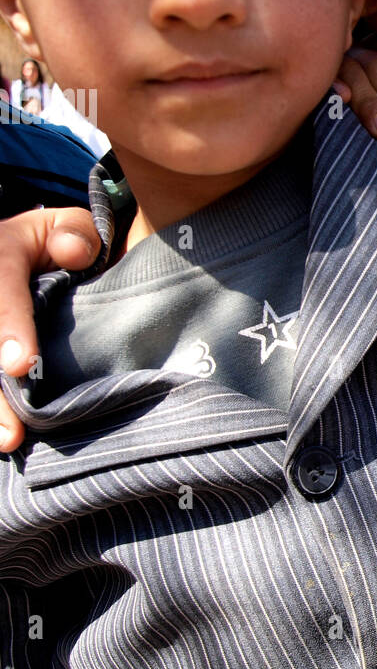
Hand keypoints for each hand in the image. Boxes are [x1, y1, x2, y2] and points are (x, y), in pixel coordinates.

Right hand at [0, 207, 100, 451]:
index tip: (21, 364)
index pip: (2, 289)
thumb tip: (75, 254)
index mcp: (1, 252)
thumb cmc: (59, 245)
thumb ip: (77, 234)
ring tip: (7, 441)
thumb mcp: (71, 228)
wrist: (32, 255)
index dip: (9, 326)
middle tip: (11, 431)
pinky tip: (6, 438)